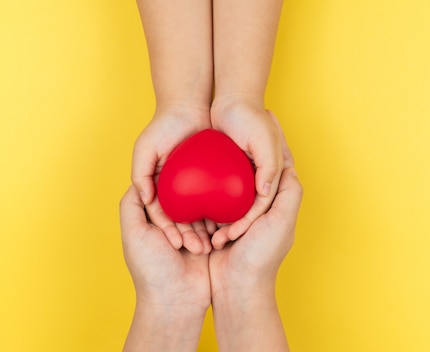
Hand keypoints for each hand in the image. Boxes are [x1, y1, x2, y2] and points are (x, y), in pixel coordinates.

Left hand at [120, 185, 211, 350]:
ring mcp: (189, 230)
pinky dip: (211, 235)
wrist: (178, 300)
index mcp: (148, 220)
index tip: (165, 231)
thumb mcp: (134, 233)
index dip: (164, 210)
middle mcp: (168, 223)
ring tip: (193, 249)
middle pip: (182, 202)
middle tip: (178, 244)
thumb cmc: (152, 269)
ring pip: (199, 213)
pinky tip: (210, 244)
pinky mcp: (207, 239)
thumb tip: (140, 180)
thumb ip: (131, 204)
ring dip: (197, 231)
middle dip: (184, 222)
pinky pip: (214, 224)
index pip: (160, 195)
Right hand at [132, 105, 213, 253]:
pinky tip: (229, 222)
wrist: (189, 107)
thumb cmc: (163, 126)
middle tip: (202, 249)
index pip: (162, 217)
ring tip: (216, 242)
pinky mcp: (213, 179)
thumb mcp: (145, 149)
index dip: (169, 231)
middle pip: (183, 220)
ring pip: (201, 213)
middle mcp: (176, 190)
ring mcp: (194, 185)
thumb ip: (139, 173)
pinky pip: (218, 199)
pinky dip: (221, 211)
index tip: (178, 243)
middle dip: (191, 236)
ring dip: (207, 229)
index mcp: (158, 188)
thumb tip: (145, 198)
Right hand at [209, 121, 301, 350]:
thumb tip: (288, 166)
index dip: (274, 139)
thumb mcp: (281, 220)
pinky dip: (207, 182)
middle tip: (235, 121)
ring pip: (230, 179)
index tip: (266, 115)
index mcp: (278, 203)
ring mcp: (238, 213)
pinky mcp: (219, 222)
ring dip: (224, 160)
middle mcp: (260, 206)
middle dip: (245, 145)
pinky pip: (213, 196)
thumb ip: (288, 192)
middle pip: (252, 168)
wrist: (236, 288)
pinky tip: (197, 166)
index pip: (278, 165)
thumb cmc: (262, 255)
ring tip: (215, 135)